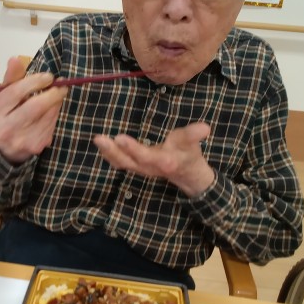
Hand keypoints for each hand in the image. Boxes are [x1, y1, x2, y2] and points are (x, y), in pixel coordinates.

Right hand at [0, 57, 67, 163]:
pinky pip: (51, 125)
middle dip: (51, 93)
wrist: (5, 149)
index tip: (48, 76)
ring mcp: (20, 140)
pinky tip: (53, 109)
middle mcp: (3, 128)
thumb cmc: (5, 115)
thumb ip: (10, 79)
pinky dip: (55, 114)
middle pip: (34, 106)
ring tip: (58, 94)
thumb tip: (15, 59)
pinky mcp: (35, 146)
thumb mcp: (2, 97)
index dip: (34, 81)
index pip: (15, 92)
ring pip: (47, 115)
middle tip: (61, 86)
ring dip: (56, 103)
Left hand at [93, 122, 214, 196]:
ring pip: (122, 163)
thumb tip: (205, 128)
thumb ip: (194, 135)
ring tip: (97, 139)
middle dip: (114, 151)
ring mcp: (141, 169)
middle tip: (99, 138)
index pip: (146, 156)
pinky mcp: (136, 166)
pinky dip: (109, 155)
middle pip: (128, 162)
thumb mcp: (193, 145)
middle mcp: (149, 168)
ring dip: (108, 153)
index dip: (133, 149)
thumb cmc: (189, 155)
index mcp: (163, 161)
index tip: (119, 138)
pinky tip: (101, 144)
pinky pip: (120, 163)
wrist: (188, 175)